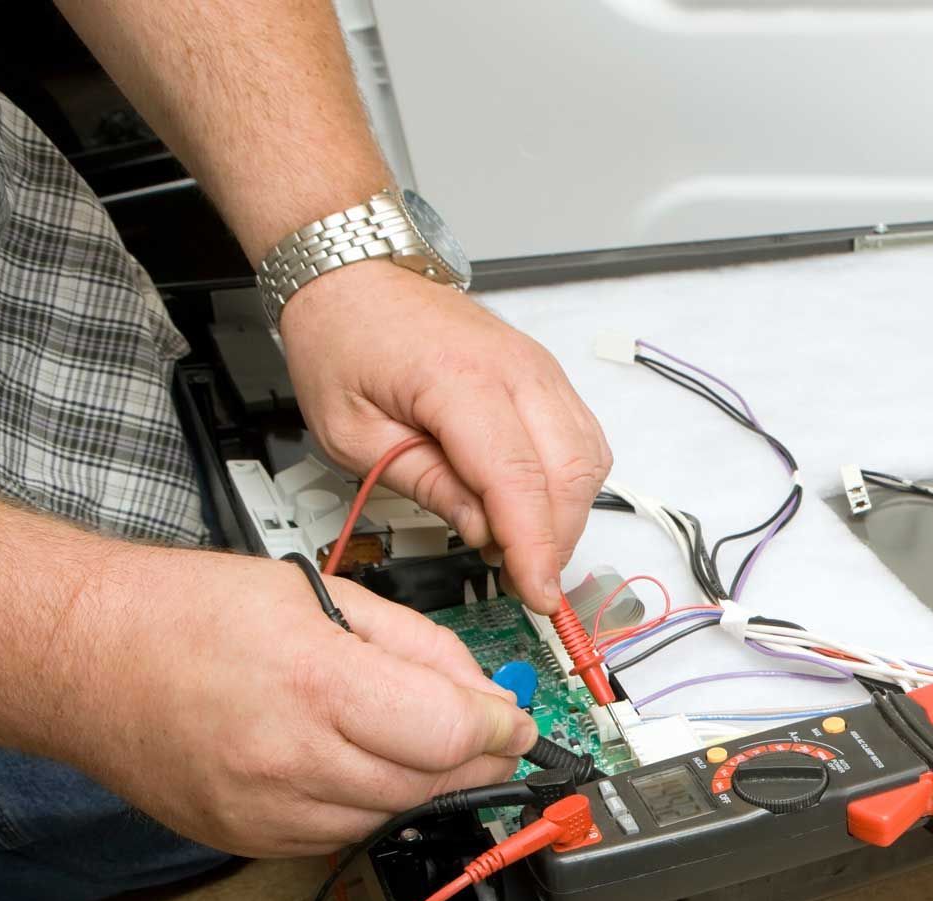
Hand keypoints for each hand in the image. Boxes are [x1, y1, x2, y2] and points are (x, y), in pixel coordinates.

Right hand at [56, 547, 536, 855]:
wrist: (81, 657)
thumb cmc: (189, 613)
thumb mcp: (325, 596)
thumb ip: (420, 649)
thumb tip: (488, 697)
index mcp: (317, 683)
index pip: (454, 733)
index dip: (504, 729)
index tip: (520, 722)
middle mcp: (292, 759)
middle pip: (433, 783)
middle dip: (476, 760)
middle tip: (491, 736)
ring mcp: (266, 811)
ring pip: (394, 816)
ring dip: (424, 784)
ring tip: (411, 738)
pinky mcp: (248, 841)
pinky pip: (343, 836)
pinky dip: (368, 804)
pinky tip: (353, 763)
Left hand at [278, 260, 612, 612]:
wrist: (356, 275)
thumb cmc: (344, 340)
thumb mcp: (351, 431)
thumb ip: (422, 482)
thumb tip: (481, 528)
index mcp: (459, 381)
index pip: (518, 479)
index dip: (534, 546)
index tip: (536, 593)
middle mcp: (516, 369)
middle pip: (569, 473)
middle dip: (555, 540)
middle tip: (521, 579)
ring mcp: (539, 369)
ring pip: (588, 460)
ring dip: (567, 515)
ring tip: (521, 544)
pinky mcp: (546, 376)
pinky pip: (584, 439)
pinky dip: (572, 484)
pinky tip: (536, 507)